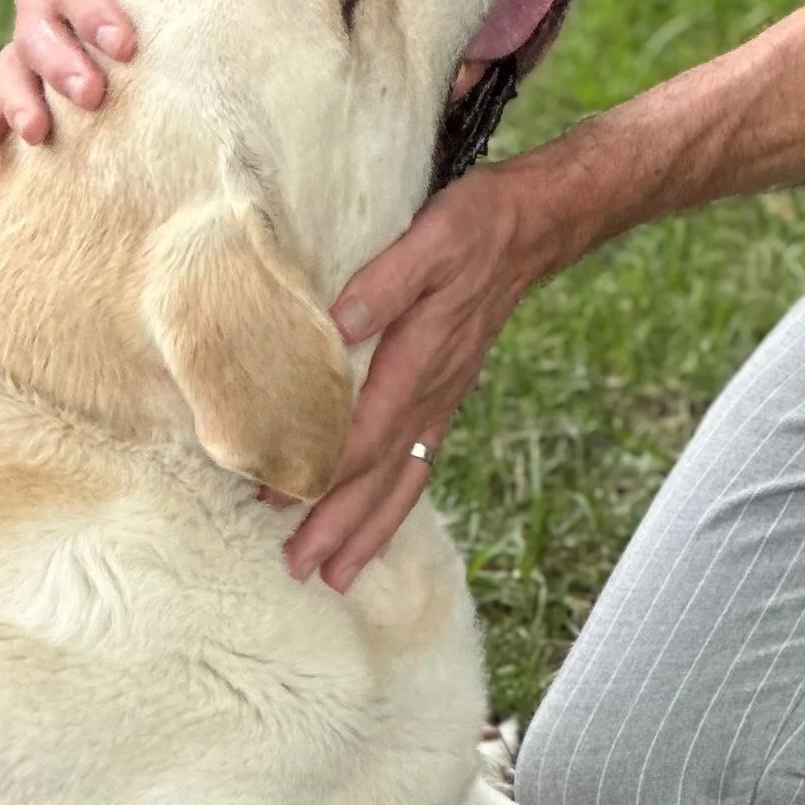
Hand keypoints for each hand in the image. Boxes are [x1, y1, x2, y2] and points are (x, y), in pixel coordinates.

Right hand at [0, 0, 199, 161]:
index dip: (89, 5)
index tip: (125, 46)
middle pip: (35, 21)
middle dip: (60, 60)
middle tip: (93, 95)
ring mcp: (38, 36)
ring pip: (13, 63)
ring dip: (19, 98)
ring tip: (39, 132)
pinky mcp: (41, 77)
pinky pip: (2, 99)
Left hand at [283, 168, 544, 591]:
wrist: (531, 228)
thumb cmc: (475, 228)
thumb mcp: (428, 241)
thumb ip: (381, 285)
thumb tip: (333, 325)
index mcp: (419, 361)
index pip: (363, 433)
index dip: (320, 471)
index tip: (274, 498)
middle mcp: (433, 392)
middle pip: (382, 475)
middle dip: (341, 527)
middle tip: (300, 571)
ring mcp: (443, 397)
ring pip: (405, 479)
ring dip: (369, 529)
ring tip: (338, 575)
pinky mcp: (447, 393)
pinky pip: (420, 462)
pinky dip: (396, 501)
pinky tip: (378, 522)